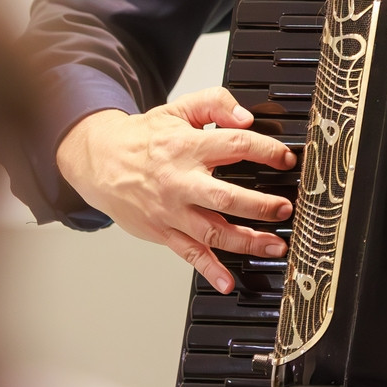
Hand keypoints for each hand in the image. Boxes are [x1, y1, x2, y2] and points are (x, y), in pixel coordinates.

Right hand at [55, 88, 294, 292]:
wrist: (100, 161)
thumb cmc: (143, 139)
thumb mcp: (178, 109)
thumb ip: (215, 103)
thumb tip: (245, 116)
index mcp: (187, 147)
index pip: (235, 145)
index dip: (266, 152)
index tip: (285, 159)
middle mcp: (180, 181)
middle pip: (225, 197)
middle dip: (260, 206)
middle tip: (285, 209)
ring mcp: (171, 211)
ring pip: (212, 232)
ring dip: (247, 242)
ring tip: (275, 246)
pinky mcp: (163, 231)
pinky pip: (188, 254)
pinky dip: (209, 270)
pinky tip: (227, 282)